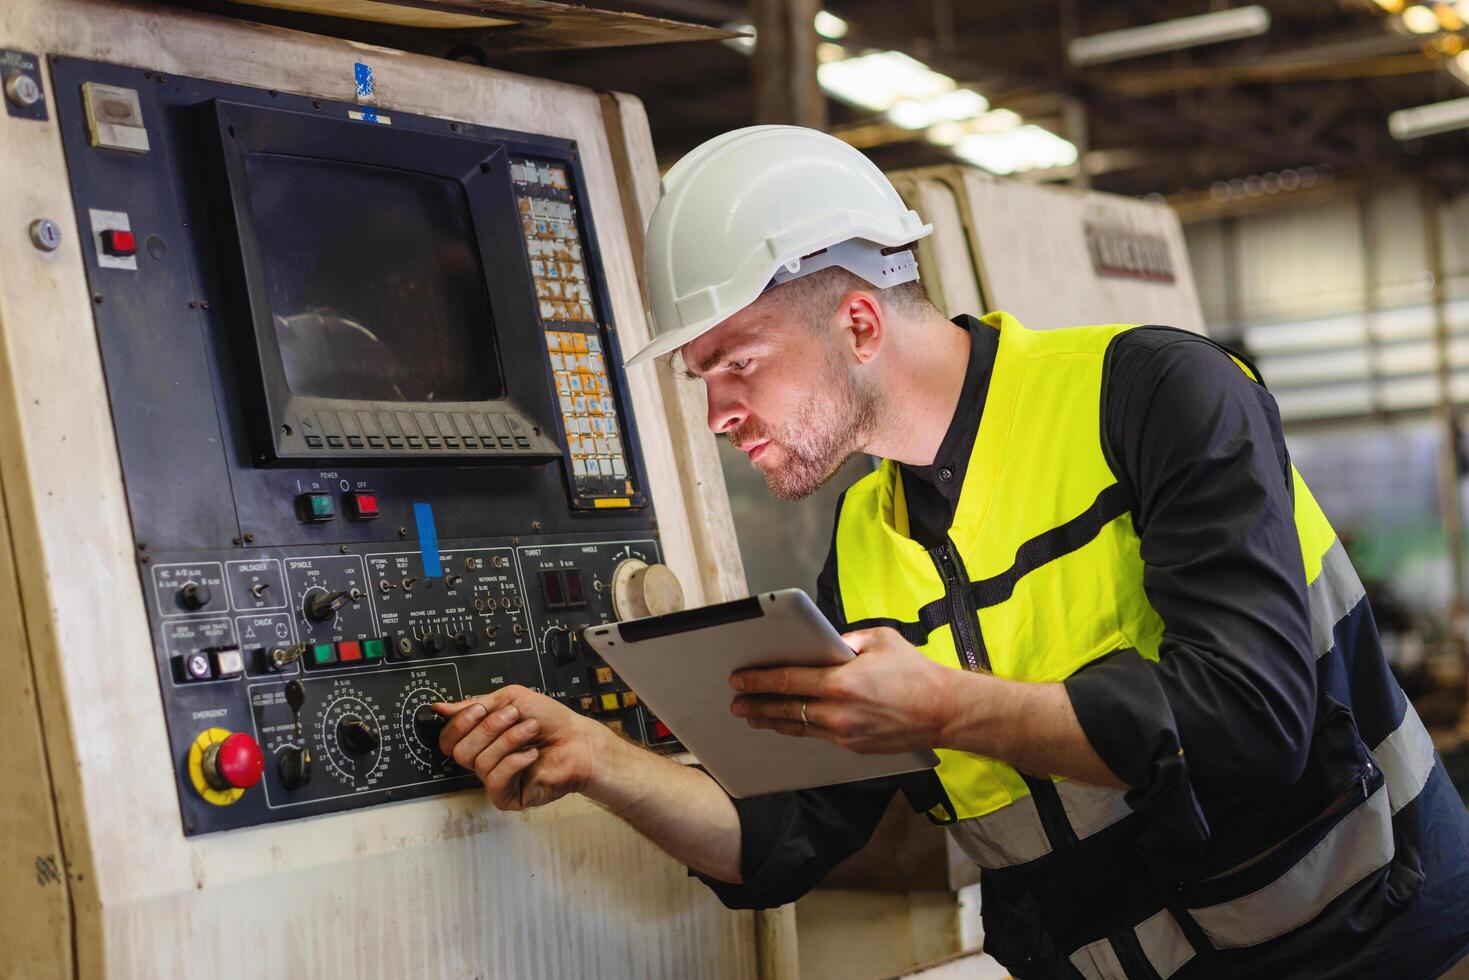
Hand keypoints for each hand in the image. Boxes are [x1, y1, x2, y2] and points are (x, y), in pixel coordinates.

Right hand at [433, 686, 609, 810]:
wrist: (578, 740)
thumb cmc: (550, 720)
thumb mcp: (511, 700)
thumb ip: (475, 704)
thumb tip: (440, 707)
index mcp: (480, 738)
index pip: (449, 739)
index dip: (459, 724)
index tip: (481, 709)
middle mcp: (484, 760)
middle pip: (461, 751)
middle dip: (489, 729)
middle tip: (514, 716)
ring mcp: (495, 780)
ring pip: (480, 763)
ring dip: (509, 740)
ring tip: (531, 730)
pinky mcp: (508, 796)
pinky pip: (495, 780)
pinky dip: (514, 762)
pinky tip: (532, 754)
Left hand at [729, 627, 955, 753]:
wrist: (945, 712)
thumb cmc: (916, 673)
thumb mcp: (880, 640)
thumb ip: (847, 640)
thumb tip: (826, 644)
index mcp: (842, 682)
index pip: (788, 681)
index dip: (759, 680)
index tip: (739, 678)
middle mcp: (839, 712)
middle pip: (785, 709)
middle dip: (757, 704)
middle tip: (736, 702)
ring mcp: (845, 733)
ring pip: (798, 727)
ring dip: (772, 720)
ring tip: (753, 716)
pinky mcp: (854, 746)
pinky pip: (817, 737)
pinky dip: (799, 729)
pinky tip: (788, 724)